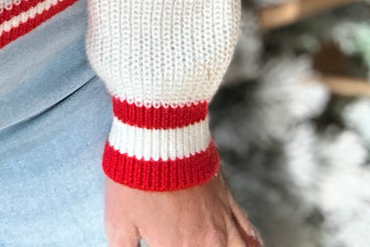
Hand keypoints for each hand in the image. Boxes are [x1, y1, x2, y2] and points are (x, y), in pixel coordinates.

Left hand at [104, 167, 262, 245]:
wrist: (159, 135)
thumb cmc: (135, 177)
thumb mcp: (117, 219)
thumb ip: (123, 246)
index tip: (163, 244)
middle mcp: (207, 240)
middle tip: (187, 242)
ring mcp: (222, 222)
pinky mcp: (228, 201)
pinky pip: (249, 232)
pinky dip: (252, 244)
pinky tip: (252, 246)